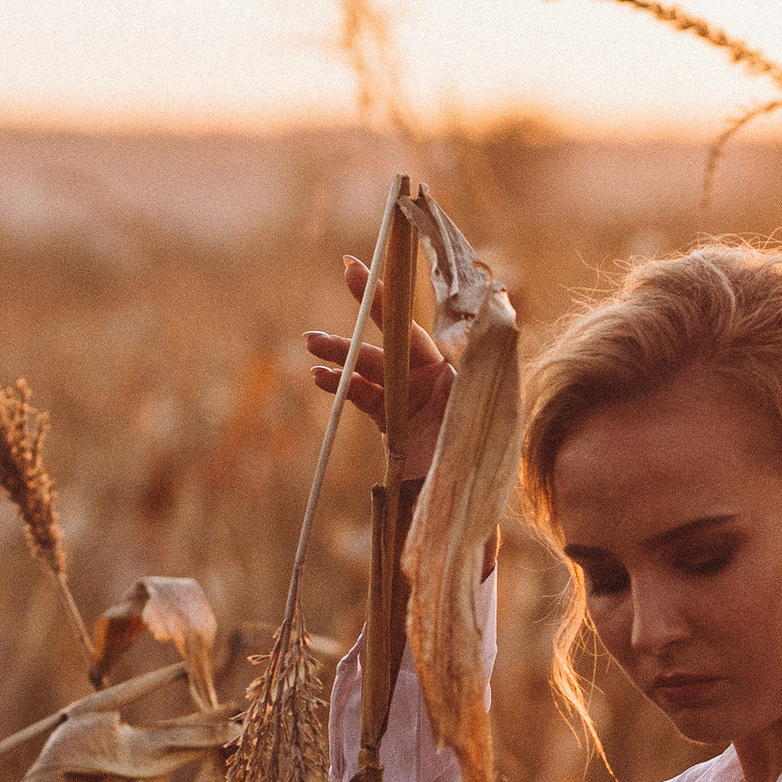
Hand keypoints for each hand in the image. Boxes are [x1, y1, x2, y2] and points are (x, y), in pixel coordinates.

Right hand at [306, 253, 454, 480]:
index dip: (385, 299)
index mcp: (451, 371)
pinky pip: (362, 395)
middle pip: (389, 342)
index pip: (413, 328)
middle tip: (340, 287)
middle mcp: (432, 378)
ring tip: (310, 346)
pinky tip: (319, 379)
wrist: (460, 512)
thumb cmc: (471, 468)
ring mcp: (410, 398)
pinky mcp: (393, 421)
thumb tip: (465, 334)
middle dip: (359, 322)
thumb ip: (461, 383)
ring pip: (369, 367)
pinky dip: (340, 385)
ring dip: (339, 355)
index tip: (357, 269)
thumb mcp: (468, 422)